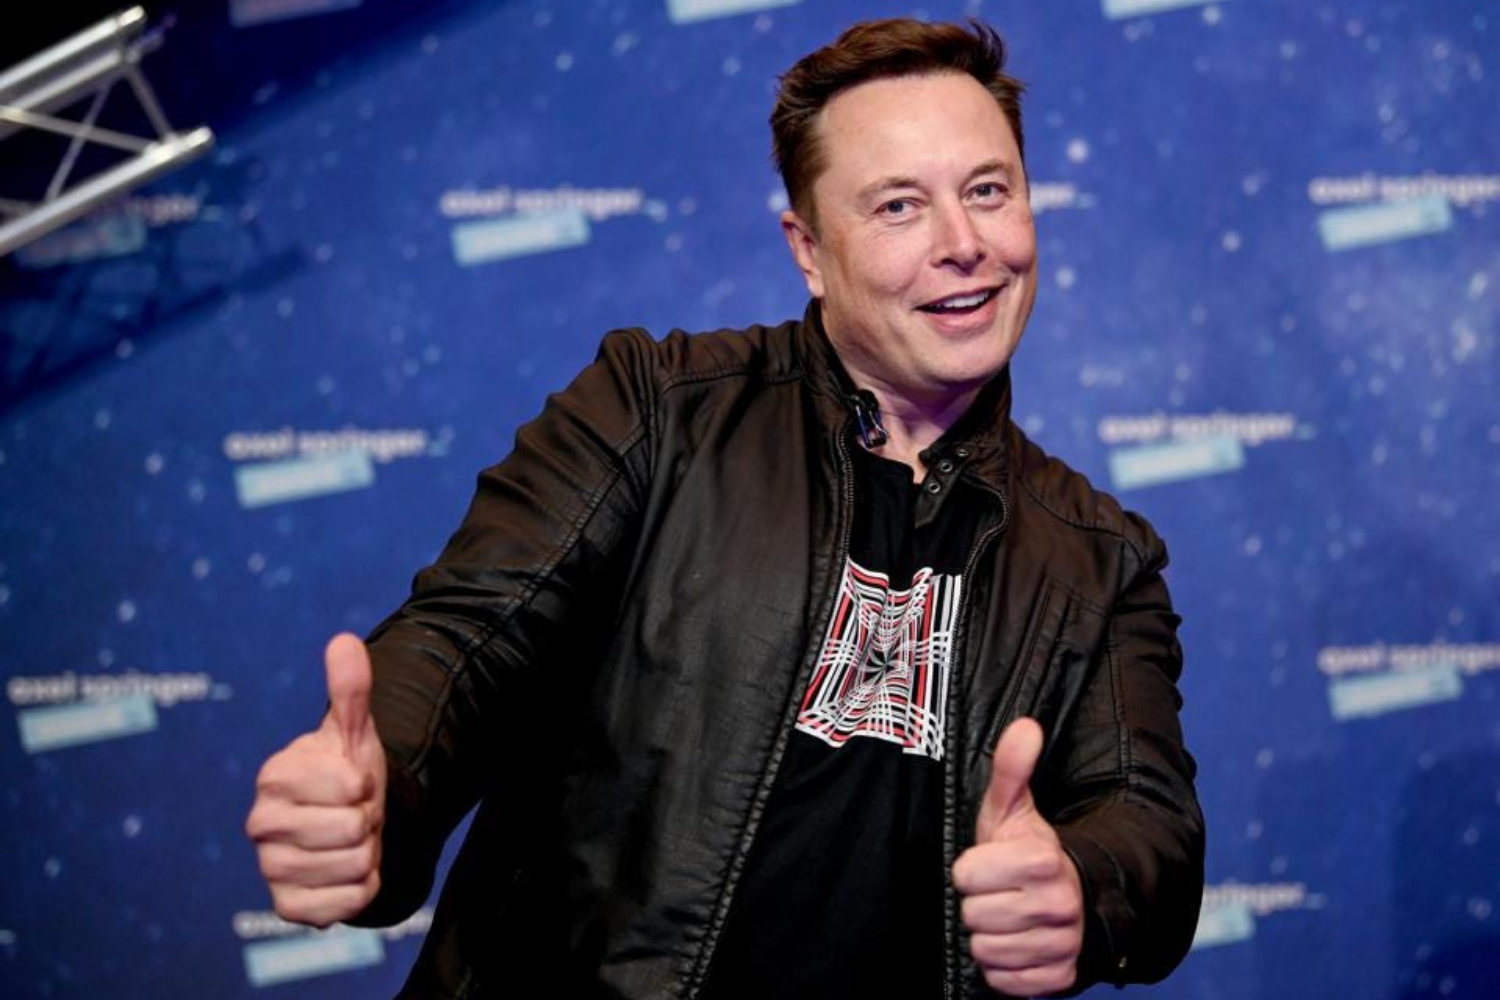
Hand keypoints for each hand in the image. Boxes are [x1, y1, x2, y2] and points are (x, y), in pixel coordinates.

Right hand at [245, 633, 386, 926]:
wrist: (345, 825)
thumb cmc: (345, 773)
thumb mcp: (353, 732)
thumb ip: (350, 689)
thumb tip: (344, 641)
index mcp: (275, 775)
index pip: (351, 786)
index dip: (366, 784)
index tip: (352, 782)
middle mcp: (261, 823)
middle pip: (355, 829)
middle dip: (368, 820)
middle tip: (353, 813)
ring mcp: (270, 867)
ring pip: (356, 864)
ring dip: (368, 853)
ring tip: (349, 840)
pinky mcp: (287, 907)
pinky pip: (349, 903)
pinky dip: (363, 888)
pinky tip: (345, 872)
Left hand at [952, 717, 1083, 996]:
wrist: (1074, 900)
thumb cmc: (1029, 853)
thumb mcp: (1015, 809)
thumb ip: (1012, 768)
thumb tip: (1025, 725)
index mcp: (1043, 860)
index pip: (966, 876)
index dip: (970, 870)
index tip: (987, 865)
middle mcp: (1058, 904)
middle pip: (973, 915)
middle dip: (978, 903)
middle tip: (998, 893)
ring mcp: (1061, 944)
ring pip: (985, 950)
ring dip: (989, 936)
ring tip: (1007, 917)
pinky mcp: (1059, 978)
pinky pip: (1003, 980)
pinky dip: (1003, 968)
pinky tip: (1016, 944)